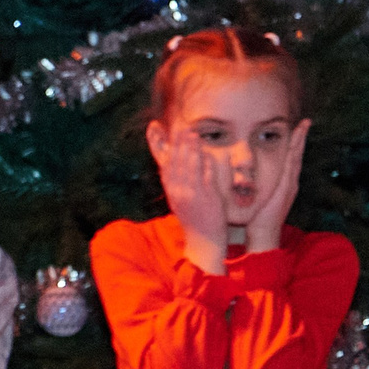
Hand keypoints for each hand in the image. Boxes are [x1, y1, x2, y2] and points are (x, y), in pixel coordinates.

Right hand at [156, 139, 230, 266]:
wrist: (202, 241)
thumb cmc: (194, 219)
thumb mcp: (179, 200)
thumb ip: (177, 181)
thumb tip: (174, 163)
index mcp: (171, 190)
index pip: (165, 163)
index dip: (162, 145)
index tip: (160, 129)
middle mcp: (179, 191)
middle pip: (177, 162)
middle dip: (178, 143)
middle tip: (180, 126)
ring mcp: (192, 195)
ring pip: (190, 168)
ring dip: (191, 150)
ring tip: (192, 134)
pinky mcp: (208, 198)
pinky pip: (206, 178)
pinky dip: (205, 166)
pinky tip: (206, 154)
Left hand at [243, 121, 309, 254]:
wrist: (263, 233)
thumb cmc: (257, 217)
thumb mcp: (257, 196)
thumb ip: (253, 185)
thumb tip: (244, 175)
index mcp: (284, 183)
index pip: (290, 158)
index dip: (293, 144)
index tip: (295, 128)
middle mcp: (290, 182)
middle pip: (297, 155)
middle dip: (301, 138)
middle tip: (305, 122)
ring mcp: (290, 184)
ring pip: (296, 157)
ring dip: (300, 141)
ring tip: (303, 126)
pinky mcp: (287, 188)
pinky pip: (292, 166)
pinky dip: (295, 153)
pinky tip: (297, 143)